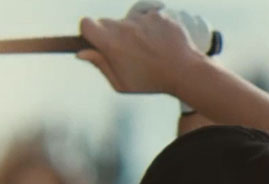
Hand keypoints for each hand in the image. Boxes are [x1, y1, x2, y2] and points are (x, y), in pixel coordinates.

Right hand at [77, 5, 207, 93]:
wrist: (186, 72)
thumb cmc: (152, 82)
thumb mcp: (122, 83)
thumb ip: (100, 65)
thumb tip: (81, 53)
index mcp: (110, 43)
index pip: (86, 23)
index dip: (89, 32)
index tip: (96, 40)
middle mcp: (124, 27)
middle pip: (107, 23)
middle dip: (113, 34)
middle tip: (128, 52)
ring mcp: (142, 19)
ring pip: (129, 21)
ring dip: (135, 31)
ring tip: (150, 50)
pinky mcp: (158, 15)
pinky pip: (148, 18)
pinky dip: (152, 28)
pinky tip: (161, 43)